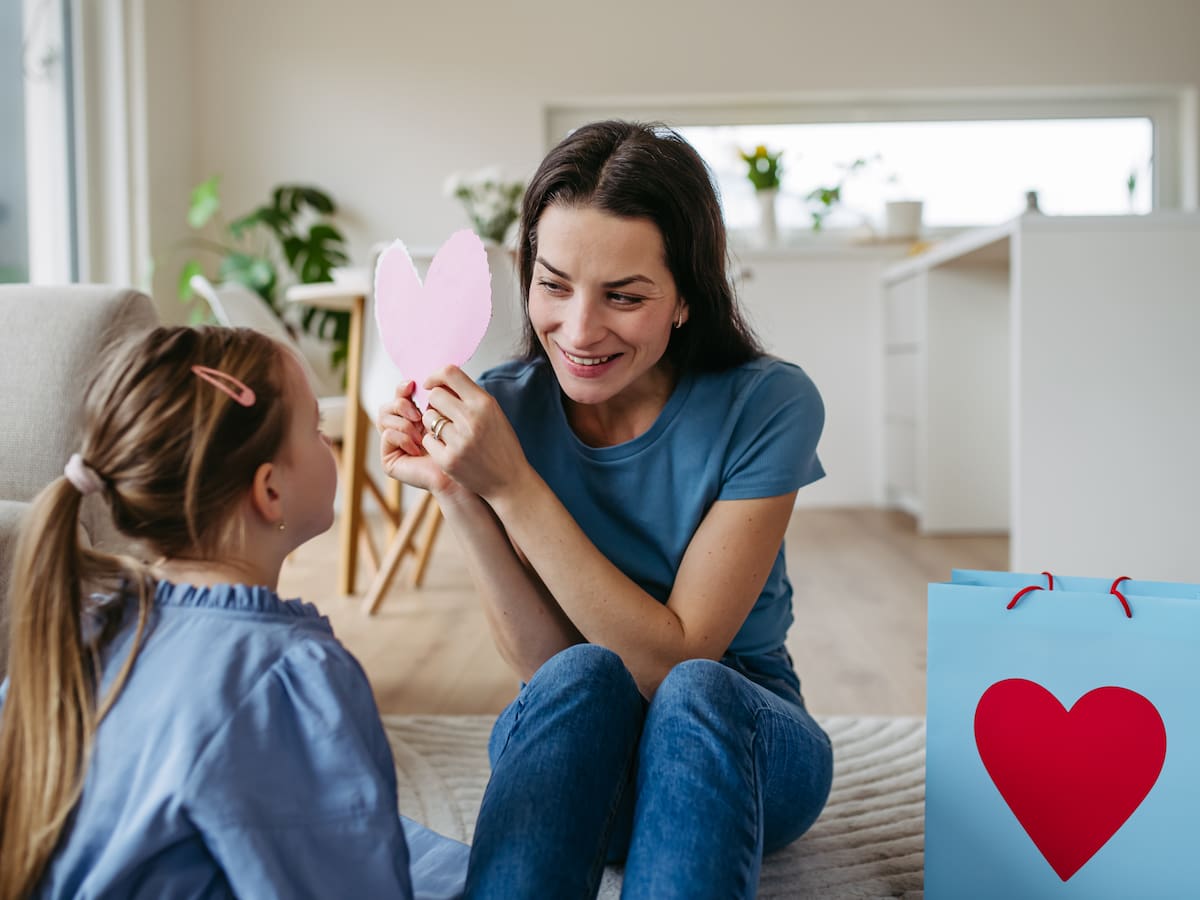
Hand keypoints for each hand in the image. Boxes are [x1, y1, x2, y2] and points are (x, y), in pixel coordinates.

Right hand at [377, 381, 458, 495]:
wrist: (463, 472)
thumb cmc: (460, 445)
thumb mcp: (447, 413)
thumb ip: (433, 396)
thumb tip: (416, 378)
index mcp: (413, 417)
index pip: (399, 395)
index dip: (401, 388)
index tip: (411, 384)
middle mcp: (400, 430)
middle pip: (386, 405)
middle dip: (401, 404)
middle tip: (417, 414)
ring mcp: (393, 445)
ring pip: (383, 417)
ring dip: (404, 423)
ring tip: (420, 434)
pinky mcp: (389, 460)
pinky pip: (386, 436)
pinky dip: (403, 438)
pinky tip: (417, 448)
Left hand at [420, 366, 531, 502]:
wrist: (509, 481)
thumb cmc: (501, 445)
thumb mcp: (494, 413)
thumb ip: (470, 397)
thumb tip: (442, 381)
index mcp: (484, 403)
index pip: (450, 373)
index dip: (435, 376)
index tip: (431, 384)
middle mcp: (472, 419)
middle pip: (434, 395)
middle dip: (435, 403)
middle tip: (443, 415)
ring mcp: (459, 441)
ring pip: (428, 418)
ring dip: (433, 424)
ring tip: (448, 433)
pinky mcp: (448, 460)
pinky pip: (427, 440)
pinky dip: (434, 443)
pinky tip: (448, 449)